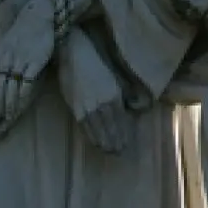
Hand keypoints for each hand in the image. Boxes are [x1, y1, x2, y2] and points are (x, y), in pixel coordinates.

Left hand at [0, 0, 56, 122]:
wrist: (38, 16)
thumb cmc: (22, 32)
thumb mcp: (3, 46)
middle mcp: (7, 60)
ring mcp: (21, 61)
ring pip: (12, 87)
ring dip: (8, 104)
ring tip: (7, 117)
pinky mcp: (36, 62)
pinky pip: (27, 83)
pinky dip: (22, 95)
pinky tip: (21, 105)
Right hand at [58, 31, 131, 153]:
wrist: (74, 55)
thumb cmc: (97, 63)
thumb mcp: (116, 77)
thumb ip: (124, 93)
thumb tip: (132, 107)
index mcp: (114, 97)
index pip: (121, 122)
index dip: (123, 134)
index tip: (127, 144)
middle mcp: (102, 106)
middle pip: (110, 129)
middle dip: (115, 142)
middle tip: (118, 153)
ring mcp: (88, 109)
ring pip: (98, 131)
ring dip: (104, 142)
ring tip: (109, 151)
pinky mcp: (76, 109)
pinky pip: (85, 127)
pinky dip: (91, 136)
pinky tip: (95, 142)